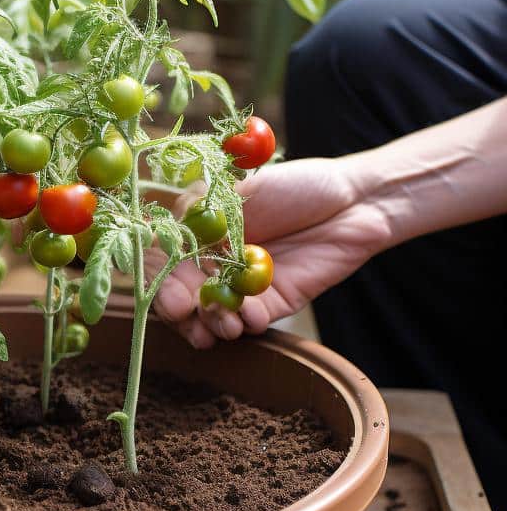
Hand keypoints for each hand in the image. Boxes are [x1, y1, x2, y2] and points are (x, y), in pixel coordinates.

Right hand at [147, 157, 392, 347]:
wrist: (353, 201)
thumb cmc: (295, 185)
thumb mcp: (241, 190)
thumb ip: (204, 215)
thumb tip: (172, 239)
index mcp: (195, 235)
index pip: (161, 260)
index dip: (157, 278)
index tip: (167, 289)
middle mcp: (211, 264)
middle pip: (180, 296)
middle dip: (179, 312)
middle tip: (186, 315)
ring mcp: (240, 288)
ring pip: (212, 316)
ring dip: (213, 323)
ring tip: (224, 325)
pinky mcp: (271, 305)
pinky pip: (251, 320)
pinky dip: (248, 322)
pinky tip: (252, 317)